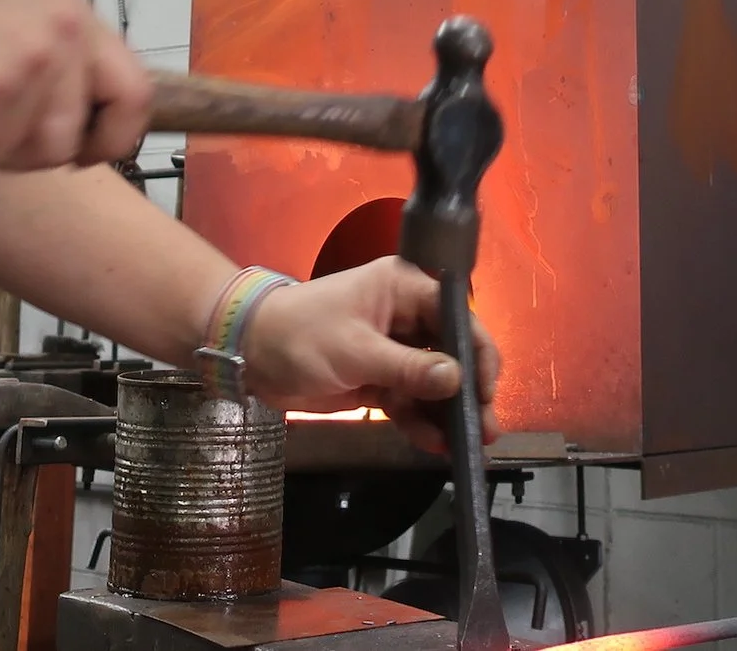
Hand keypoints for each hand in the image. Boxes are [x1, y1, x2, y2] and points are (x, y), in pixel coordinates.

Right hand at [0, 0, 149, 171]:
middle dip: (12, 153)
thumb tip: (51, 117)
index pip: (134, 95)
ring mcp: (32, 62)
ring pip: (19, 157)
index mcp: (73, 13)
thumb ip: (38, 47)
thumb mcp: (3, 0)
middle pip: (68, 143)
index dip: (108, 138)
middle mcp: (65, 35)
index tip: (73, 154)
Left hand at [237, 257, 500, 455]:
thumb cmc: (301, 336)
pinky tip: (437, 445)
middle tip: (485, 428)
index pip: (457, 316)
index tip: (486, 391)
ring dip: (448, 412)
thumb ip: (408, 368)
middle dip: (468, 390)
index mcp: (404, 290)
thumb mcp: (356, 351)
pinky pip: (409, 401)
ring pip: (432, 382)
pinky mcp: (377, 380)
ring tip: (469, 446)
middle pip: (451, 352)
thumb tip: (456, 379)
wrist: (250, 354)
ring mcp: (392, 350)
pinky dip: (422, 421)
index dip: (477, 352)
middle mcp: (405, 317)